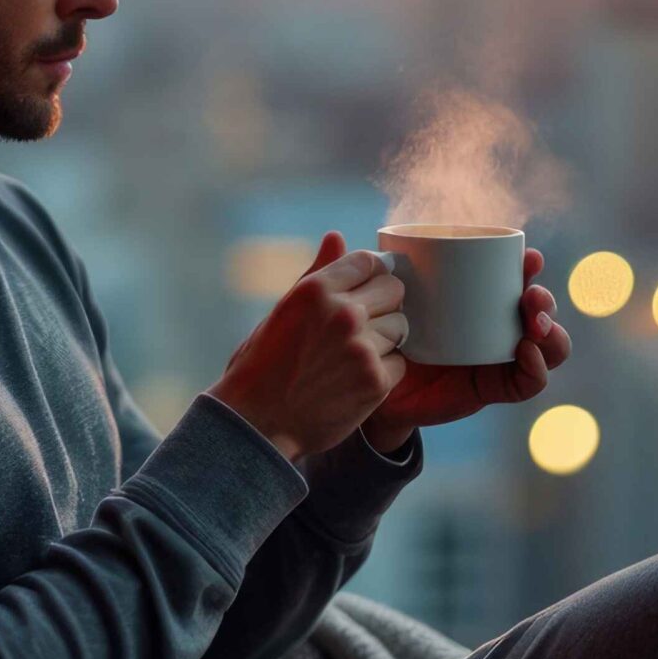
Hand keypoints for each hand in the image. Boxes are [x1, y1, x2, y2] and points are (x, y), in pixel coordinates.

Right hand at [208, 232, 406, 460]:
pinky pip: (400, 363)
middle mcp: (343, 312)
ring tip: (351, 358)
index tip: (361, 293)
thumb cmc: (263, 364)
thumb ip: (317, 272)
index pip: (369, 261)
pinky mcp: (376, 381)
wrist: (256, 423)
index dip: (369, 276)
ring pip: (401, 327)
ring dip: (384, 340)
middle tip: (359, 328)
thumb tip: (337, 235)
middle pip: (394, 290)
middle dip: (383, 305)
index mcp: (316, 289)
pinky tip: (354, 380)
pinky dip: (383, 372)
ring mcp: (362, 347)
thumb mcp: (283, 310)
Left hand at [360, 248, 570, 452]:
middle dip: (542, 296)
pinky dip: (537, 368)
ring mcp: (497, 355)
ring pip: (544, 342)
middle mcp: (491, 323)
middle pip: (534, 306)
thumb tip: (334, 235)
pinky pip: (528, 381)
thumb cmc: (371, 339)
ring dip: (550, 330)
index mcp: (470, 297)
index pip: (509, 276)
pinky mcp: (493, 386)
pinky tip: (526, 354)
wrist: (367, 392)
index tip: (528, 254)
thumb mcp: (368, 306)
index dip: (526, 265)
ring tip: (534, 322)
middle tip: (531, 294)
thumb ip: (351, 274)